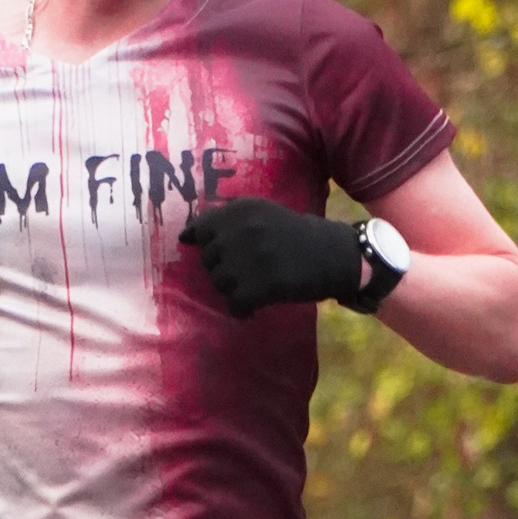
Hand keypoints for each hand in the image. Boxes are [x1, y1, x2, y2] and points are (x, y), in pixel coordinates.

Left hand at [179, 198, 362, 317]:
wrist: (332, 254)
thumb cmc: (295, 235)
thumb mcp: (262, 214)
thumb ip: (227, 221)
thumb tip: (185, 236)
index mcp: (242, 209)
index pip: (202, 228)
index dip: (204, 245)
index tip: (219, 255)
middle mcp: (244, 230)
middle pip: (209, 260)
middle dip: (222, 271)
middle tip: (245, 274)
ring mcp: (253, 258)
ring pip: (219, 283)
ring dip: (233, 290)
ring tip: (253, 288)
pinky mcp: (264, 284)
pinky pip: (235, 303)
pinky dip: (242, 309)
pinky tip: (254, 306)